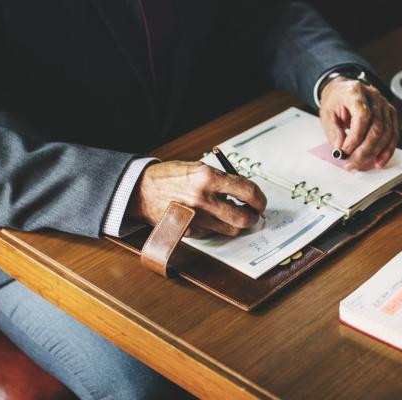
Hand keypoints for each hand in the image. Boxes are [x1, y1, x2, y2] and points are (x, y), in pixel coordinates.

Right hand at [127, 161, 266, 237]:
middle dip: (253, 217)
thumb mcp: (199, 168)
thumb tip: (246, 192)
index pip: (248, 191)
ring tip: (233, 213)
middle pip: (243, 218)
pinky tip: (211, 216)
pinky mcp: (189, 230)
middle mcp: (203, 199)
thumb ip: (223, 179)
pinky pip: (213, 232)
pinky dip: (217, 226)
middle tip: (253, 212)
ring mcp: (196, 218)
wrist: (141, 190)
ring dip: (237, 223)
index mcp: (208, 178)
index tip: (260, 201)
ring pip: (230, 229)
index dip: (259, 198)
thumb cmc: (171, 176)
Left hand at [319, 76, 399, 170]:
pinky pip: (393, 135)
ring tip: (361, 164)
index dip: (356, 136)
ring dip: (375, 153)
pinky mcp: (390, 113)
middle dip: (364, 150)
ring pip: (387, 133)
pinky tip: (379, 161)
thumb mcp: (327, 115)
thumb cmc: (335, 101)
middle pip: (377, 127)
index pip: (362, 115)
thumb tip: (341, 150)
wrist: (342, 91)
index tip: (346, 150)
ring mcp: (385, 105)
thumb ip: (334, 133)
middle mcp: (374, 96)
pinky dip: (387, 151)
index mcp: (355, 92)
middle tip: (352, 163)